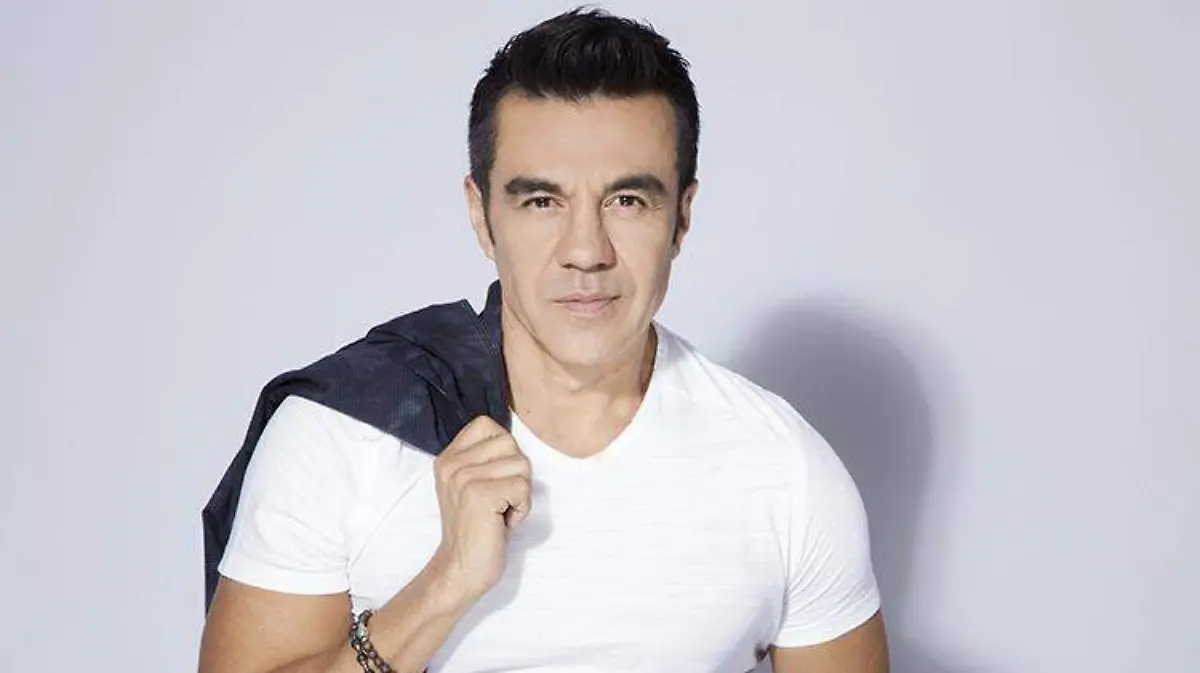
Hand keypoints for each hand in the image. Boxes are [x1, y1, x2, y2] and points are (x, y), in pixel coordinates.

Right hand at [427, 415, 531, 604]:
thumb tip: (514, 438)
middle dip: (516, 473)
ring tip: (500, 512)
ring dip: (520, 493)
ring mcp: (463, 477)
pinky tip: (504, 522)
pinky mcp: (480, 494)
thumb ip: (484, 459)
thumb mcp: (470, 485)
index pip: (487, 424)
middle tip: (500, 500)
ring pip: (521, 464)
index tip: (494, 480)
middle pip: (510, 443)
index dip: (504, 450)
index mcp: (448, 458)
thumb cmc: (477, 528)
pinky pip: (523, 487)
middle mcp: (451, 463)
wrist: (461, 569)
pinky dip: (522, 509)